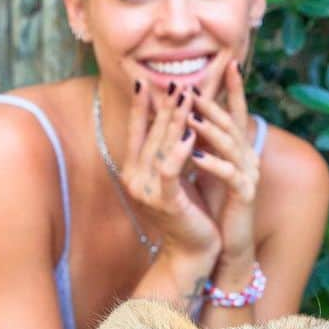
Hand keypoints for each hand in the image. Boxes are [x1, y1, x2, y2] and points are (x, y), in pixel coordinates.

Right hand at [119, 72, 219, 275]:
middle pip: (150, 133)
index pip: (137, 130)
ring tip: (187, 95)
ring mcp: (147, 191)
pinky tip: (191, 131)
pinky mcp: (165, 202)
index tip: (146, 78)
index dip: (142, 104)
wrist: (193, 250)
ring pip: (160, 146)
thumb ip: (171, 148)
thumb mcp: (178, 174)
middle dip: (164, 105)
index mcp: (134, 170)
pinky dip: (180, 149)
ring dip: (174, 119)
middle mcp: (135, 178)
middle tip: (176, 79)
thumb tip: (176, 116)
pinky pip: (170, 170)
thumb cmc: (189, 211)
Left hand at [188, 56, 259, 269]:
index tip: (227, 62)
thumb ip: (201, 142)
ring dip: (209, 130)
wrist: (225, 245)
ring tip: (190, 117)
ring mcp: (248, 176)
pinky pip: (230, 175)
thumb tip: (186, 114)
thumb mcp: (205, 168)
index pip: (236, 112)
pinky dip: (213, 165)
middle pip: (232, 123)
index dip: (234, 88)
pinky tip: (197, 157)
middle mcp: (247, 158)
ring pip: (231, 146)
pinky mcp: (244, 196)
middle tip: (193, 86)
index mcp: (238, 150)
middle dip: (213, 103)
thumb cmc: (214, 206)